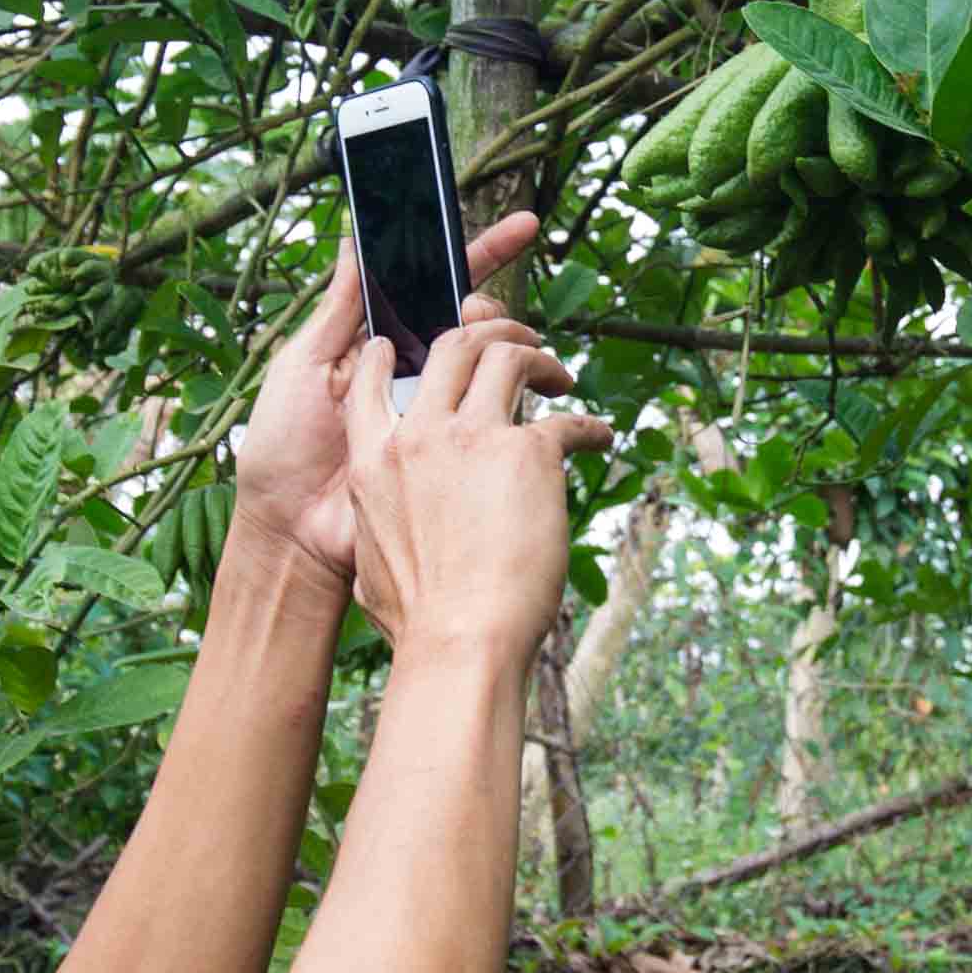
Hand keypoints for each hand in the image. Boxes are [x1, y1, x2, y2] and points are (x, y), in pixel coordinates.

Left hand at [231, 212, 540, 589]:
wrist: (292, 530)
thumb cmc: (283, 446)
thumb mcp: (302, 365)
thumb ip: (337, 309)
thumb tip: (356, 242)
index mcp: (378, 347)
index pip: (432, 288)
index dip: (477, 255)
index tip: (523, 229)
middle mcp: (413, 373)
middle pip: (472, 324)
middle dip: (494, 309)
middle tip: (488, 318)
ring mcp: (436, 413)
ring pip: (489, 367)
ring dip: (509, 349)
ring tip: (509, 353)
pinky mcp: (453, 453)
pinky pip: (494, 420)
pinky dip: (518, 401)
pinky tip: (531, 393)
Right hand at [334, 307, 609, 660]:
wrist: (460, 641)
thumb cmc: (420, 622)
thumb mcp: (371, 563)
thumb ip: (379, 528)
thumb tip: (385, 536)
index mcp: (373, 462)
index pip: (375, 380)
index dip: (394, 353)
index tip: (413, 345)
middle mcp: (418, 436)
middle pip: (452, 348)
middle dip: (488, 331)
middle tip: (516, 343)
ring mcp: (472, 438)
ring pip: (507, 358)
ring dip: (539, 357)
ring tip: (560, 376)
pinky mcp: (528, 454)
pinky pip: (565, 421)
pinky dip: (588, 427)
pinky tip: (600, 439)